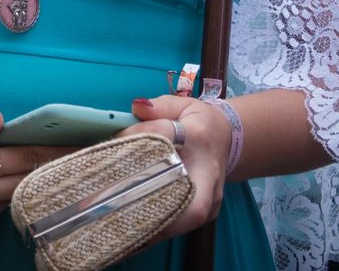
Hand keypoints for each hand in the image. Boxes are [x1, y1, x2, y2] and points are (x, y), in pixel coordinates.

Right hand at [0, 109, 72, 225]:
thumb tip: (0, 119)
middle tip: (82, 153)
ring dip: (39, 179)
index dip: (54, 150)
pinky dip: (20, 189)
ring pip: (22, 194)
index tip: (79, 144)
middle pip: (30, 180)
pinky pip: (10, 203)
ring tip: (62, 163)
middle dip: (55, 166)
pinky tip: (28, 175)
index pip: (26, 158)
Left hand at [124, 96, 230, 241]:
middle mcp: (208, 170)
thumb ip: (158, 106)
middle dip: (156, 208)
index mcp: (198, 136)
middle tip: (117, 207)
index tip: (112, 144)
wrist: (226, 138)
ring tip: (122, 227)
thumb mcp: (181, 105)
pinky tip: (135, 234)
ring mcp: (212, 195)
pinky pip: (185, 225)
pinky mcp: (209, 210)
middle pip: (191, 198)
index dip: (136, 140)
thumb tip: (137, 106)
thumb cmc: (198, 121)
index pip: (164, 138)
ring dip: (156, 225)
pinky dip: (161, 230)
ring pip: (188, 217)